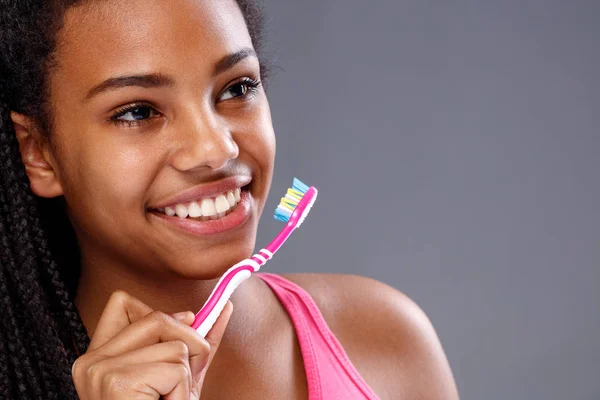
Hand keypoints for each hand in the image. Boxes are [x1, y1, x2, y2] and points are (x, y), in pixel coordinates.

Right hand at [71, 290, 232, 398]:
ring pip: (174, 344)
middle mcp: (91, 361)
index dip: (160, 315)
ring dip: (185, 378)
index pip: (123, 302)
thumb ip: (196, 343)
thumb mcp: (181, 377)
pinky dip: (183, 392)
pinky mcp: (117, 381)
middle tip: (177, 384)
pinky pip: (176, 367)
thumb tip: (224, 306)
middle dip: (187, 347)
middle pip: (158, 317)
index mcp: (98, 358)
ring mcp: (100, 370)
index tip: (184, 328)